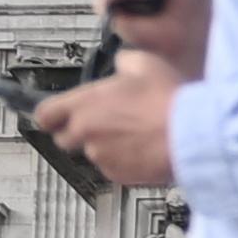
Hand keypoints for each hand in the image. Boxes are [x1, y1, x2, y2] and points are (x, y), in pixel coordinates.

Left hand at [30, 53, 184, 189]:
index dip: (50, 114)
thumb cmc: (169, 102)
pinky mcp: (118, 175)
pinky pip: (111, 167)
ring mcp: (102, 157)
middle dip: (76, 131)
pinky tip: (140, 147)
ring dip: (103, 145)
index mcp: (85, 104)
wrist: (192, 136)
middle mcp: (87, 133)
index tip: (54, 114)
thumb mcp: (145, 64)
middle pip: (63, 138)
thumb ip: (124, 62)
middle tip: (99, 122)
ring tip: (130, 133)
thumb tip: (122, 63)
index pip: (45, 115)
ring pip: (91, 153)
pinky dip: (121, 160)